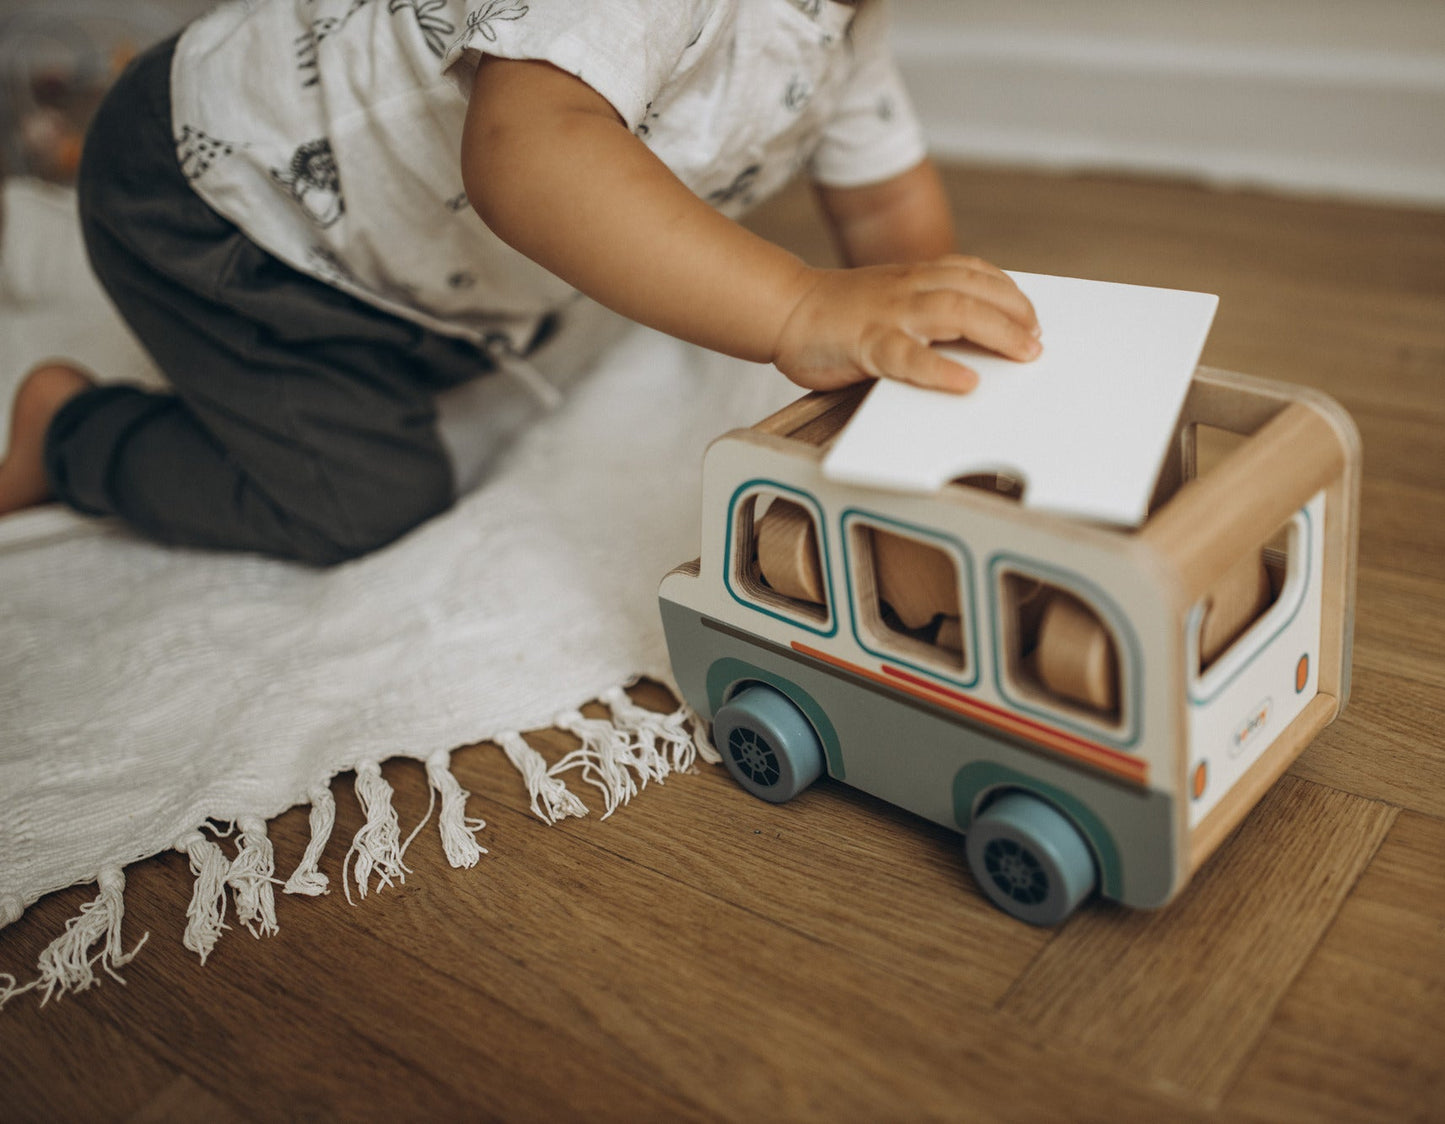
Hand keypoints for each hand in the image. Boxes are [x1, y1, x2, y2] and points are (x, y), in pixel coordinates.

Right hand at [771, 255, 1040, 392]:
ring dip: (996, 331)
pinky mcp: (866, 344)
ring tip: (1024, 353)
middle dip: (1014, 313)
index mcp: (914, 276)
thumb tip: (971, 341)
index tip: (1032, 314)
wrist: (785, 309)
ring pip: (953, 312)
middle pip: (974, 290)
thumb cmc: (837, 314)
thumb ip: (923, 313)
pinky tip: (965, 382)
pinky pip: (908, 356)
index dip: (1008, 290)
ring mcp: (888, 314)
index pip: (973, 272)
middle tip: (1038, 340)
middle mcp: (907, 289)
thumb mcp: (889, 300)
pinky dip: (939, 369)